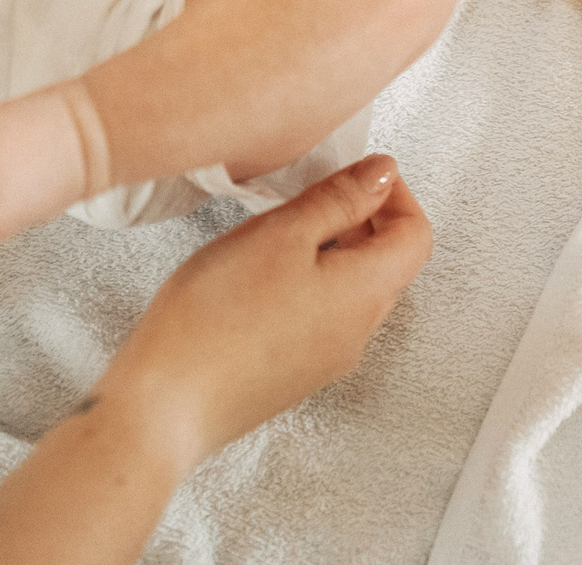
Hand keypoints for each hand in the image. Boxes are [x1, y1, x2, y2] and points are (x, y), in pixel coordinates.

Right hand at [92, 154, 432, 472]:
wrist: (164, 407)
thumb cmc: (216, 319)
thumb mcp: (281, 233)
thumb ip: (338, 200)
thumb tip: (383, 175)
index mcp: (366, 295)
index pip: (417, 235)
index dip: (396, 195)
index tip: (359, 173)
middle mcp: (357, 333)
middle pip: (389, 264)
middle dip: (363, 219)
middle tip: (318, 194)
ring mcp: (325, 359)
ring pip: (352, 291)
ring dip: (333, 250)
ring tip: (283, 230)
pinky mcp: (292, 374)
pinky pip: (321, 318)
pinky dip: (309, 282)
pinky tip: (261, 274)